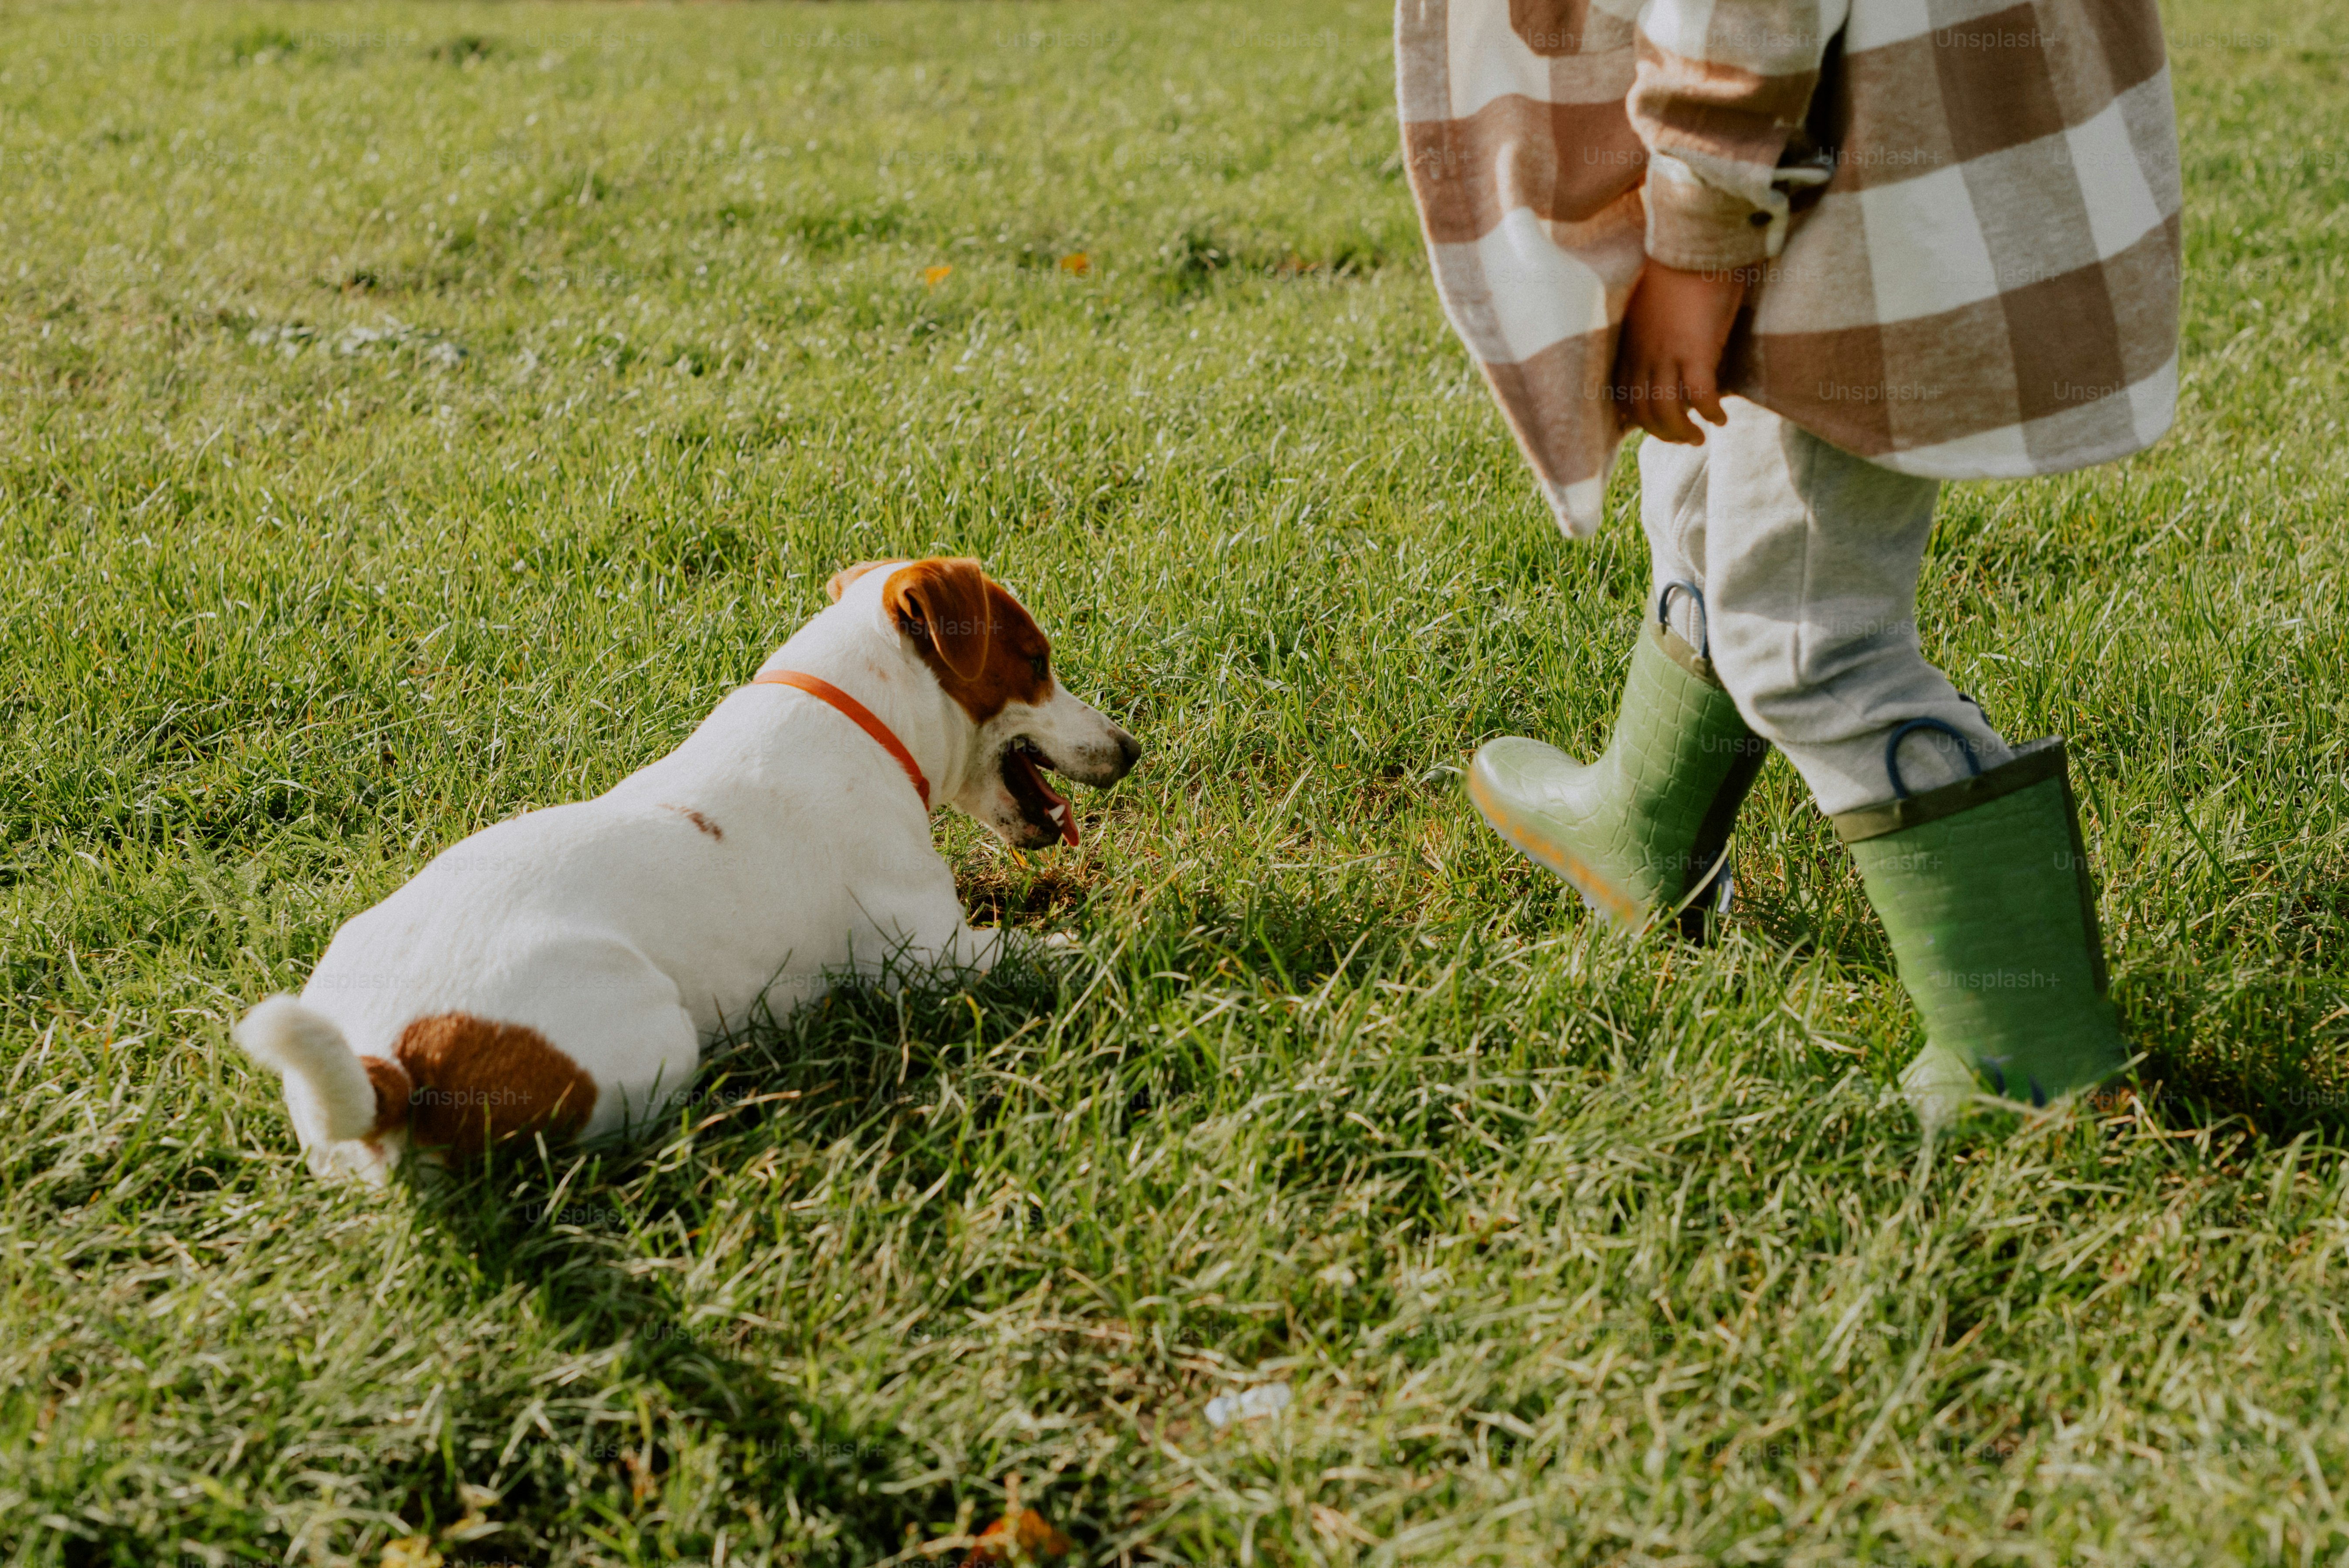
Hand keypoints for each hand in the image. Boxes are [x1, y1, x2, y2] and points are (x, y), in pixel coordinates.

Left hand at [1612, 262, 1748, 444]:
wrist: (1696, 243)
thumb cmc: (1682, 268)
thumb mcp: (1656, 307)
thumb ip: (1657, 333)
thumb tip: (1673, 352)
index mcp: (1631, 343)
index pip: (1624, 394)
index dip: (1638, 417)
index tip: (1654, 426)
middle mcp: (1643, 353)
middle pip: (1643, 410)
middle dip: (1661, 432)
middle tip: (1683, 438)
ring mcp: (1666, 354)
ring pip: (1667, 410)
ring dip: (1683, 431)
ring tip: (1699, 437)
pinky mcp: (1695, 351)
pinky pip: (1700, 396)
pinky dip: (1710, 412)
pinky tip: (1721, 418)